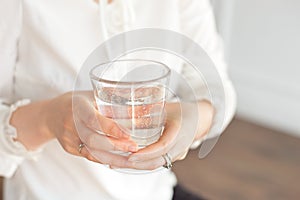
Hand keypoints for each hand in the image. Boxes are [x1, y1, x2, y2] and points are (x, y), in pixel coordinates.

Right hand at [11, 91, 137, 166]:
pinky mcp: (69, 149)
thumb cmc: (78, 101)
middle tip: (134, 148)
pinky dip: (105, 160)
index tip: (128, 134)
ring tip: (132, 160)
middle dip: (115, 146)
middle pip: (93, 139)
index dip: (111, 128)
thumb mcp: (94, 95)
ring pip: (91, 152)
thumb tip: (143, 107)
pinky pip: (89, 156)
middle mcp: (70, 123)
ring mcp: (68, 138)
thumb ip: (115, 101)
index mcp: (78, 106)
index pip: (94, 119)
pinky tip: (119, 161)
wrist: (51, 114)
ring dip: (113, 158)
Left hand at [126, 101, 213, 169]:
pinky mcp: (174, 157)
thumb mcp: (166, 107)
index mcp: (179, 132)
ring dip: (140, 165)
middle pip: (159, 161)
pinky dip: (145, 163)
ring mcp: (178, 154)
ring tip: (120, 163)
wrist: (201, 119)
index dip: (147, 153)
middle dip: (139, 164)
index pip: (163, 146)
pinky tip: (131, 161)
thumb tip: (124, 111)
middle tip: (120, 162)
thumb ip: (147, 110)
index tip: (131, 155)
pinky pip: (159, 163)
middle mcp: (180, 146)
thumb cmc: (183, 111)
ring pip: (158, 164)